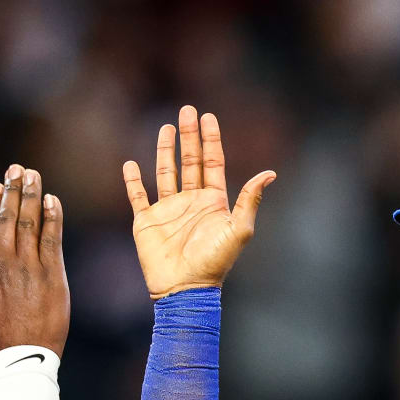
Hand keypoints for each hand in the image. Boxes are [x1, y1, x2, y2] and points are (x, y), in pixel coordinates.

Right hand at [0, 164, 68, 362]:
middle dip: (12, 190)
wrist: (21, 361)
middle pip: (8, 219)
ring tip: (33, 175)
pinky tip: (53, 200)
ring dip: (31, 195)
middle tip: (16, 168)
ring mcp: (28, 268)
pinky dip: (52, 217)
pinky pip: (52, 239)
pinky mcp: (52, 276)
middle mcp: (3, 264)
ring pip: (29, 223)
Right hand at [122, 106, 274, 298]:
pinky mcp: (146, 222)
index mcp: (213, 202)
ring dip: (165, 151)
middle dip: (189, 136)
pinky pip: (137, 196)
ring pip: (165, 173)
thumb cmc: (214, 263)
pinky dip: (133, 181)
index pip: (212, 163)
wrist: (184, 288)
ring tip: (166, 128)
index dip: (211, 140)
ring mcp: (168, 211)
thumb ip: (250, 200)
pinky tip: (130, 164)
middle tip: (187, 110)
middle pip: (189, 162)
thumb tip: (269, 173)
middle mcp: (191, 202)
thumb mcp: (239, 230)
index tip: (208, 117)